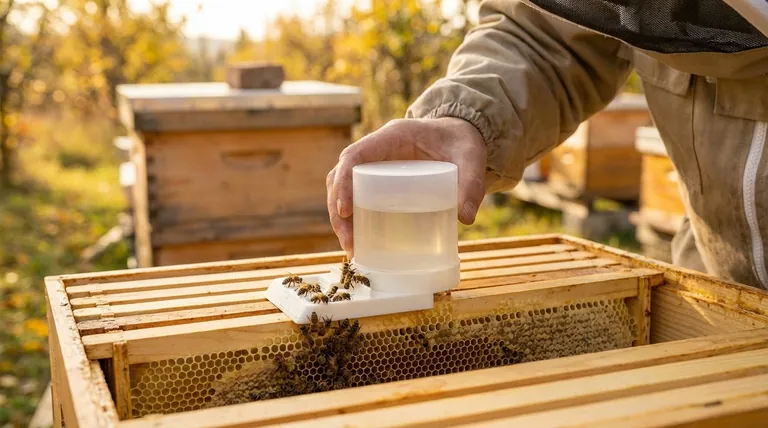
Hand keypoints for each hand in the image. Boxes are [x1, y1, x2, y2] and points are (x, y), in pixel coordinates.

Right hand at [326, 117, 486, 255]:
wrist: (461, 137)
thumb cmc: (462, 143)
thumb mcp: (471, 158)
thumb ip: (472, 183)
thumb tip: (465, 218)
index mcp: (391, 136)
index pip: (354, 156)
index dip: (344, 182)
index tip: (345, 211)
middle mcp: (376, 148)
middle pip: (340, 175)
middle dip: (338, 210)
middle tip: (350, 242)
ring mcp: (375, 163)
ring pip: (343, 187)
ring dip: (341, 218)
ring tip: (352, 248)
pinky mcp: (379, 179)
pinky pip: (356, 195)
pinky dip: (352, 218)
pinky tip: (359, 242)